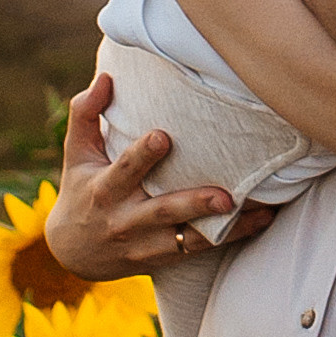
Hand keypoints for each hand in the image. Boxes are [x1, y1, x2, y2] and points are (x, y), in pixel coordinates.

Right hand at [44, 74, 273, 276]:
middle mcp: (126, 220)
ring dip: (222, 227)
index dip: (142, 155)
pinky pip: (198, 250)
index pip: (124, 171)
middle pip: (162, 212)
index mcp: (105, 190)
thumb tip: (107, 77)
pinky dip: (231, 237)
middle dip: (193, 203)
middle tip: (225, 195)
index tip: (163, 137)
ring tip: (252, 211)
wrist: (74, 253)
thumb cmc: (81, 190)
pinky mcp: (163, 258)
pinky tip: (261, 221)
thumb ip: (86, 114)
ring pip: (186, 239)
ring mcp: (146, 244)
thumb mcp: (75, 153)